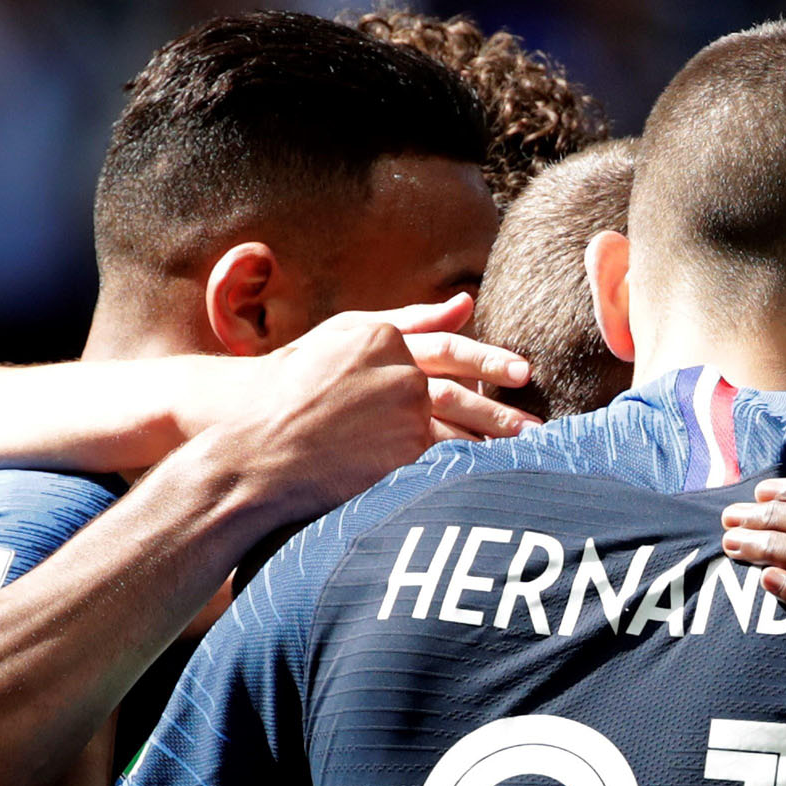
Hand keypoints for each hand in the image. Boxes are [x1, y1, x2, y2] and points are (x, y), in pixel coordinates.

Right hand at [181, 298, 540, 450]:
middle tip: (536, 427)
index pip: (451, 350)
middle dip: (501, 414)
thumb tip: (465, 305)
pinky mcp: (391, 458)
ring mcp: (394, 418)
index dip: (490, 360)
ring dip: (491, 447)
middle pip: (462, 395)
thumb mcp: (345, 336)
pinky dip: (465, 473)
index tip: (523, 372)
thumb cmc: (291, 382)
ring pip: (455, 434)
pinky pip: (438, 466)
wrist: (249, 433)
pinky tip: (487, 481)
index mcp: (384, 341)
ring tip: (522, 459)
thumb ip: (409, 320)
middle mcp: (394, 375)